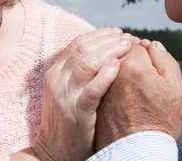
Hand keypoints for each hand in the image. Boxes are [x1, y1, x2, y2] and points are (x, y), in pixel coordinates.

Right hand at [32, 27, 133, 160]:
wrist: (53, 152)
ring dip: (110, 51)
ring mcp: (65, 96)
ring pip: (87, 64)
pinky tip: (118, 66)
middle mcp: (57, 80)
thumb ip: (79, 72)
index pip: (77, 43)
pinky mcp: (76, 113)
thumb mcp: (66, 91)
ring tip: (127, 46)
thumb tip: (103, 50)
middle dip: (107, 40)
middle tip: (127, 37)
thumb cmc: (68, 120)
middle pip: (83, 49)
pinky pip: (92, 89)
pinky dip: (105, 75)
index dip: (99, 34)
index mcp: (55, 72)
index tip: (117, 32)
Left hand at [94, 41, 181, 151]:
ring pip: (98, 60)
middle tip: (128, 53)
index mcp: (135, 66)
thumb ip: (165, 61)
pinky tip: (104, 75)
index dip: (138, 45)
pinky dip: (96, 71)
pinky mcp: (89, 98)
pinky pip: (90, 76)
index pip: (132, 43)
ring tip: (115, 60)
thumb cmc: (161, 120)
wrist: (138, 151)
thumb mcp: (175, 90)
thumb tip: (152, 44)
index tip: (142, 50)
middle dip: (118, 46)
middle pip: (111, 49)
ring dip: (104, 55)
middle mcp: (112, 72)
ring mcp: (98, 85)